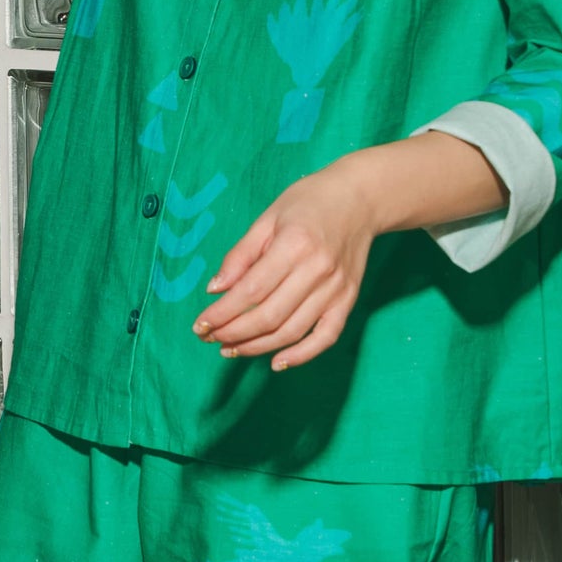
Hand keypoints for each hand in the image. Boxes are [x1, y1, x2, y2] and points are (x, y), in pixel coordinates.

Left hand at [191, 159, 377, 371]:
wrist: (360, 199)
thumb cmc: (310, 203)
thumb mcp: (268, 218)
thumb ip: (241, 255)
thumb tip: (215, 289)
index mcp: (294, 245)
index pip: (251, 291)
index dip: (222, 313)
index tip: (201, 325)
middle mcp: (317, 270)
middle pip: (269, 316)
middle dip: (234, 333)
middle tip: (211, 338)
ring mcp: (336, 289)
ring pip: (292, 331)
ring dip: (257, 347)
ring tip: (232, 349)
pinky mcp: (348, 300)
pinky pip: (325, 337)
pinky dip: (301, 355)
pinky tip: (276, 362)